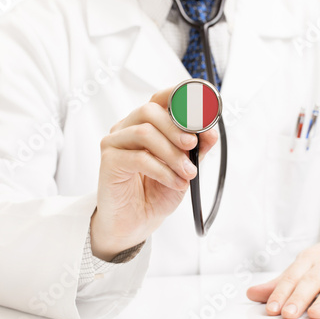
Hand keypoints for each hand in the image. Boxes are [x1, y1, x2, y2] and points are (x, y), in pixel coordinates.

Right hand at [91, 87, 217, 260]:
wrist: (137, 222)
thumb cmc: (157, 192)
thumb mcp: (185, 168)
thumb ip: (197, 148)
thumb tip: (211, 131)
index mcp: (146, 124)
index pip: (159, 99)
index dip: (178, 95)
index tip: (200, 105)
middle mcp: (128, 128)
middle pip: (149, 111)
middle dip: (176, 128)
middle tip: (192, 145)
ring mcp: (115, 143)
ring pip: (144, 132)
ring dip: (172, 154)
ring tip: (187, 173)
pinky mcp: (109, 162)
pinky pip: (139, 158)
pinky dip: (163, 170)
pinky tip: (175, 182)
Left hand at [247, 226, 319, 318]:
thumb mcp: (304, 266)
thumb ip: (280, 283)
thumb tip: (252, 294)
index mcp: (309, 259)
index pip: (292, 276)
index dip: (280, 292)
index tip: (271, 308)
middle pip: (311, 280)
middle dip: (299, 298)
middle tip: (288, 314)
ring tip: (313, 315)